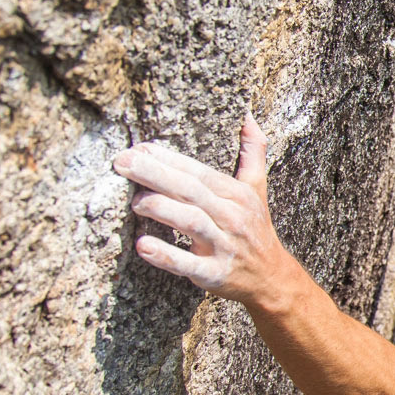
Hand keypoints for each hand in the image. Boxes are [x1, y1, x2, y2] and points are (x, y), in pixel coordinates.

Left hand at [111, 116, 295, 306]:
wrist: (273, 278)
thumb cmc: (256, 228)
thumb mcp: (257, 188)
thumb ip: (252, 152)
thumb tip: (249, 116)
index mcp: (236, 194)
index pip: (198, 172)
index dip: (168, 158)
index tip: (138, 148)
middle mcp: (231, 217)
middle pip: (191, 191)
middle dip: (155, 175)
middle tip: (122, 163)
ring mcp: (224, 246)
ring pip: (192, 222)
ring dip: (161, 209)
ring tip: (134, 201)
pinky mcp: (216, 274)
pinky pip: (189, 265)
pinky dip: (166, 255)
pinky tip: (143, 245)